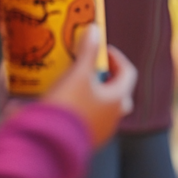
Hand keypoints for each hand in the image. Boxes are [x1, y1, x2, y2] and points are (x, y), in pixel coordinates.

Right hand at [44, 26, 137, 147]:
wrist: (48, 147)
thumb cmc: (68, 107)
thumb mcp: (77, 74)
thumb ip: (87, 52)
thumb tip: (95, 29)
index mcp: (118, 100)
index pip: (128, 73)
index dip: (117, 58)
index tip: (101, 50)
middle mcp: (114, 118)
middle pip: (119, 93)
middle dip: (107, 79)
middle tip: (90, 69)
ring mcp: (101, 133)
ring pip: (104, 108)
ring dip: (94, 94)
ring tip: (75, 84)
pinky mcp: (85, 142)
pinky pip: (90, 120)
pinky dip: (83, 109)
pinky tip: (65, 103)